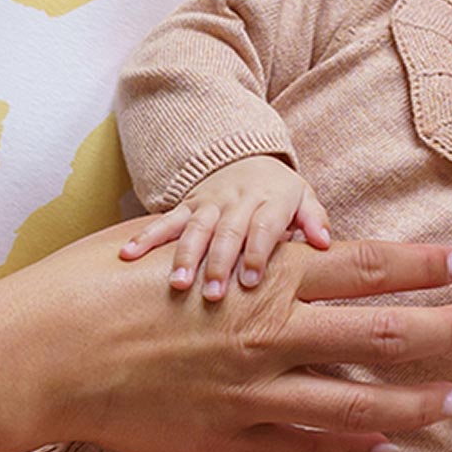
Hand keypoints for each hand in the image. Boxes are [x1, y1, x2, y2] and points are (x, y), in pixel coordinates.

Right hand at [0, 224, 451, 451]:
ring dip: (417, 401)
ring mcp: (253, 392)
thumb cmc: (98, 282)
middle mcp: (271, 333)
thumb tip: (283, 238)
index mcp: (262, 276)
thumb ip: (240, 245)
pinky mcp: (227, 436)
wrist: (43, 352)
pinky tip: (378, 446)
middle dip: (450, 330)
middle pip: (384, 332)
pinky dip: (348, 448)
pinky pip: (304, 447)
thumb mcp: (178, 240)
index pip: (367, 268)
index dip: (424, 269)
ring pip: (360, 401)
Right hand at [117, 157, 328, 299]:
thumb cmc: (279, 195)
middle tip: (213, 295)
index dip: (256, 253)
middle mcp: (238, 200)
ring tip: (176, 284)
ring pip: (195, 228)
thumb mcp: (303, 199)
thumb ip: (314, 220)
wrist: (244, 157)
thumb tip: (324, 241)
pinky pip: (165, 221)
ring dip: (184, 256)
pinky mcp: (186, 206)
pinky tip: (128, 255)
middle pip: (227, 231)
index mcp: (270, 200)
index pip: (263, 226)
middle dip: (219, 262)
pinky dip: (145, 238)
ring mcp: (209, 203)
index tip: (250, 283)